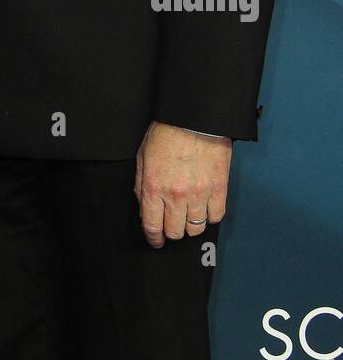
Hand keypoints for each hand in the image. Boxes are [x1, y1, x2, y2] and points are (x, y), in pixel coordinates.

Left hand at [134, 121, 231, 247]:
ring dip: (190, 225)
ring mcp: (199, 194)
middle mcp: (176, 195)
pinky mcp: (218, 189)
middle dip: (171, 231)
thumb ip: (141, 185)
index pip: (152, 227)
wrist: (195, 117)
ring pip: (195, 229)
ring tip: (189, 214)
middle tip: (172, 223)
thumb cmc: (167, 133)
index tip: (156, 241)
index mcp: (154, 187)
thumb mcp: (143, 156)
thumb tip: (144, 207)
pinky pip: (215, 217)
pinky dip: (209, 216)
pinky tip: (204, 208)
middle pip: (174, 232)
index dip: (154, 239)